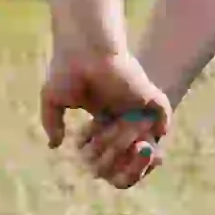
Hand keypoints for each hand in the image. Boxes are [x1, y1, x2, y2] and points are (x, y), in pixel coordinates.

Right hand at [43, 41, 171, 185]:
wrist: (84, 48)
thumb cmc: (66, 68)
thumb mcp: (53, 99)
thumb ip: (52, 123)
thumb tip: (54, 146)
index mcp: (103, 108)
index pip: (110, 138)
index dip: (105, 154)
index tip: (94, 166)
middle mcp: (122, 106)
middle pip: (131, 139)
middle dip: (124, 154)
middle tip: (115, 166)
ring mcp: (136, 100)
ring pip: (148, 131)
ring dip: (140, 145)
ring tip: (129, 155)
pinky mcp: (148, 93)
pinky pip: (162, 117)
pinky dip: (158, 129)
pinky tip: (146, 140)